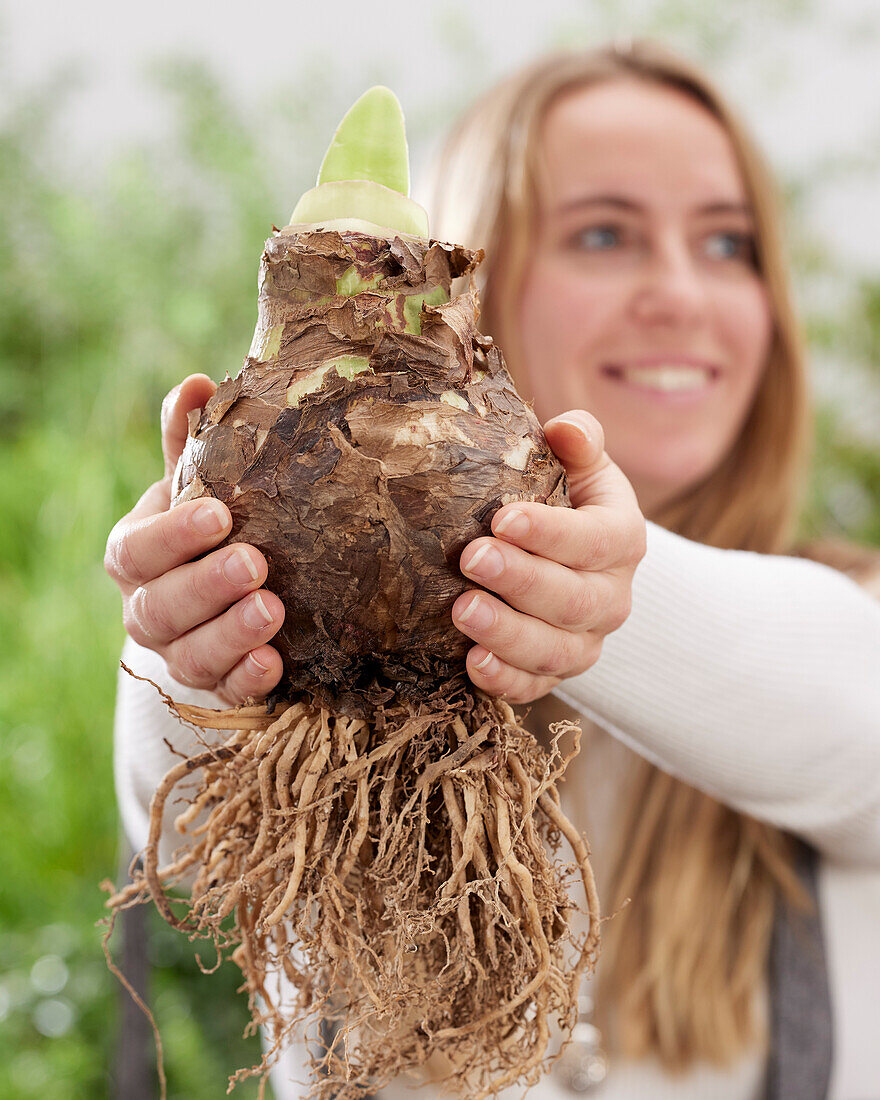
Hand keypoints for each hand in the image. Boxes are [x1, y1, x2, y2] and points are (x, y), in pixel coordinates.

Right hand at [104, 374, 285, 704]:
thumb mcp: (199, 485)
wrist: (226, 595)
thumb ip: (191, 442)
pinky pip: (225, 692)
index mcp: (135, 554)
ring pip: (190, 655)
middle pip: (160, 607)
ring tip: (272, 612)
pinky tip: (274, 665)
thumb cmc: (211, 528)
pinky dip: (247, 681)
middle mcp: (147, 608)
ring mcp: (179, 652)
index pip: (138, 549)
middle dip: (206, 586)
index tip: (221, 515)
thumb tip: (198, 382)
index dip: (174, 535)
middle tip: (255, 564)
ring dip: (230, 636)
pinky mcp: (217, 686)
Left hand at [452, 410, 645, 703]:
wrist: (575, 556)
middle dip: (521, 581)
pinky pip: (535, 687)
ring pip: (555, 651)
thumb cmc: (568, 498)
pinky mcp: (554, 672)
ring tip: (461, 612)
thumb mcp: (581, 465)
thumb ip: (578, 441)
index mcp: (623, 539)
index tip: (502, 518)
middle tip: (471, 559)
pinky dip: (506, 681)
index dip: (550, 533)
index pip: (595, 540)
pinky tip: (472, 664)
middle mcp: (611, 597)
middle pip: (574, 600)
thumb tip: (566, 429)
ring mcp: (585, 641)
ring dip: (507, 635)